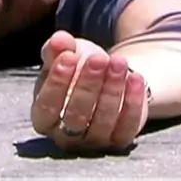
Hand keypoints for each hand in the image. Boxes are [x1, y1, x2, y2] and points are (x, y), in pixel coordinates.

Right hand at [31, 31, 148, 152]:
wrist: (106, 77)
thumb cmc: (76, 68)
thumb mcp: (63, 55)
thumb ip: (56, 48)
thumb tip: (59, 39)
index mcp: (44, 118)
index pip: (47, 107)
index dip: (57, 82)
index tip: (69, 57)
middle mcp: (66, 136)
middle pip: (76, 116)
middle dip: (88, 85)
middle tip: (99, 59)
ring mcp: (95, 141)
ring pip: (103, 120)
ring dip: (112, 89)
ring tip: (119, 62)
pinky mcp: (120, 138)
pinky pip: (128, 124)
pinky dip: (133, 101)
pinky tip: (136, 77)